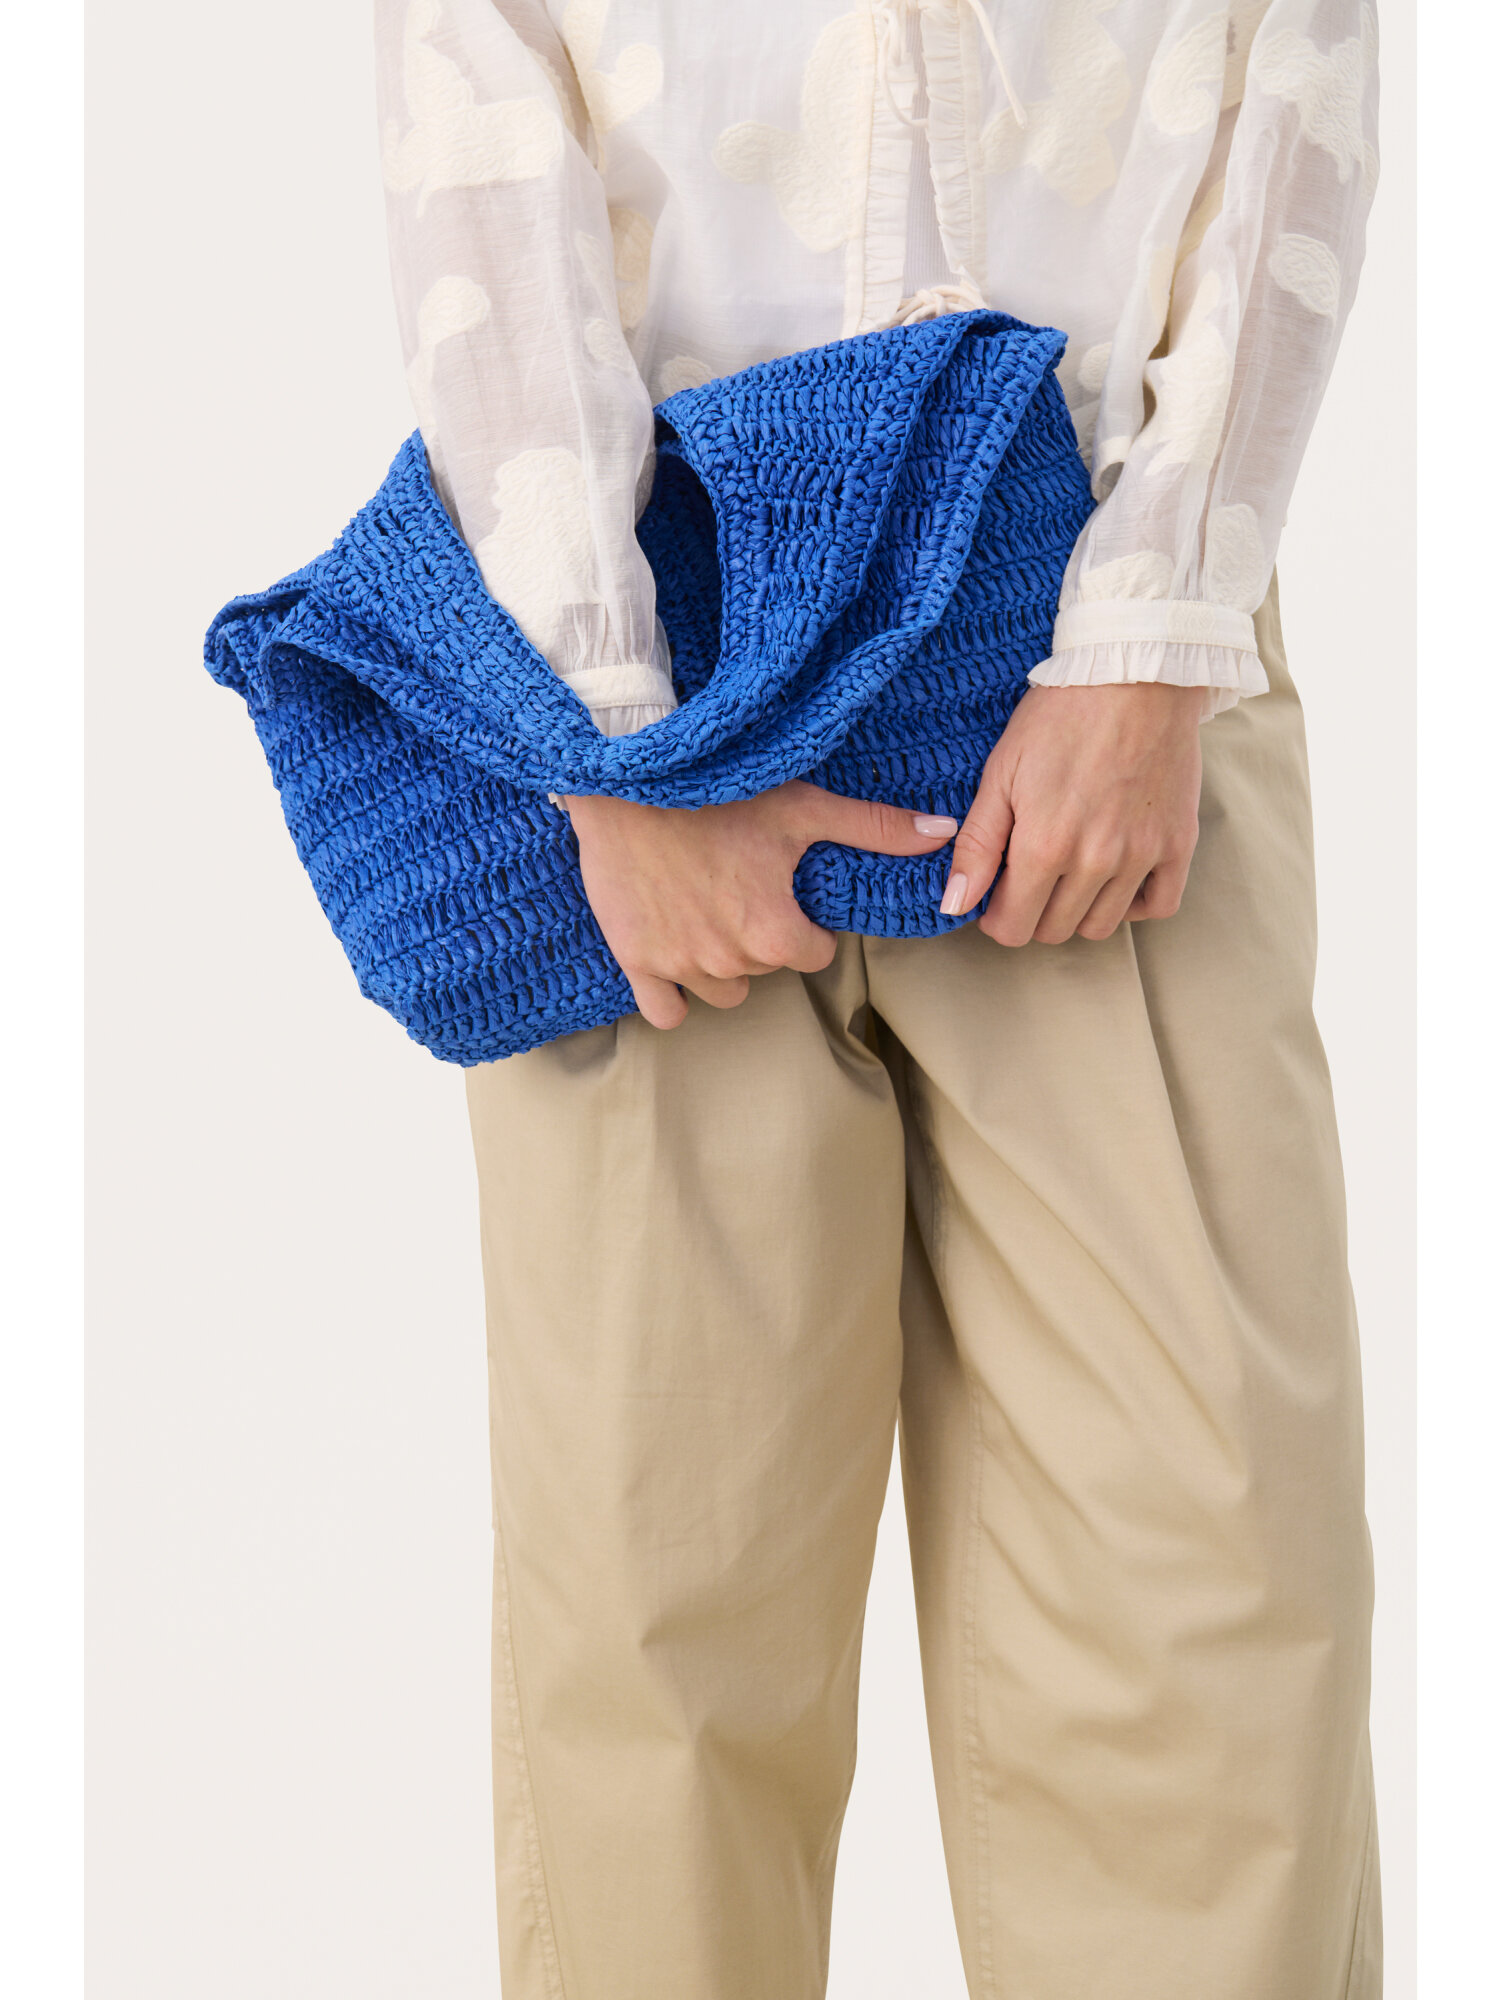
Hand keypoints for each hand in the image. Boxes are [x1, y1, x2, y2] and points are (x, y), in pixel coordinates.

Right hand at [564, 781, 958, 1028]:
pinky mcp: (637, 960)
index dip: (803, 923)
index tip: (783, 890)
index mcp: (775, 932)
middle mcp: (730, 958)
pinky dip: (674, 994)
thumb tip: (944, 834)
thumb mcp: (804, 806)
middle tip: (743, 888)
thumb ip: (875, 828)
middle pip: (766, 969)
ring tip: (711, 913)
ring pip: (723, 992)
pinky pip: (665, 1011)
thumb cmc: (722, 789)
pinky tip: (678, 955)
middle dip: (762, 938)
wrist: (630, 775)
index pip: (813, 955)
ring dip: (724, 964)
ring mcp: (680, 964)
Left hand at [941, 683, 1203, 945]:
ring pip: (1101, 926)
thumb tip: (956, 904)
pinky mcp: (1179, 843)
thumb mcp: (1001, 773)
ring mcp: (1142, 855)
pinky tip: (1114, 878)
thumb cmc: (1059, 716)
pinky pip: (1159, 906)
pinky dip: (1133, 904)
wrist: (1135, 672)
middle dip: (1031, 913)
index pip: (1013, 928)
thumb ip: (978, 844)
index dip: (995, 918)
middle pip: (1054, 931)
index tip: (994, 896)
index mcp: (1044, 846)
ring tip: (1067, 874)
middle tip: (1028, 876)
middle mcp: (1095, 861)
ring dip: (1076, 911)